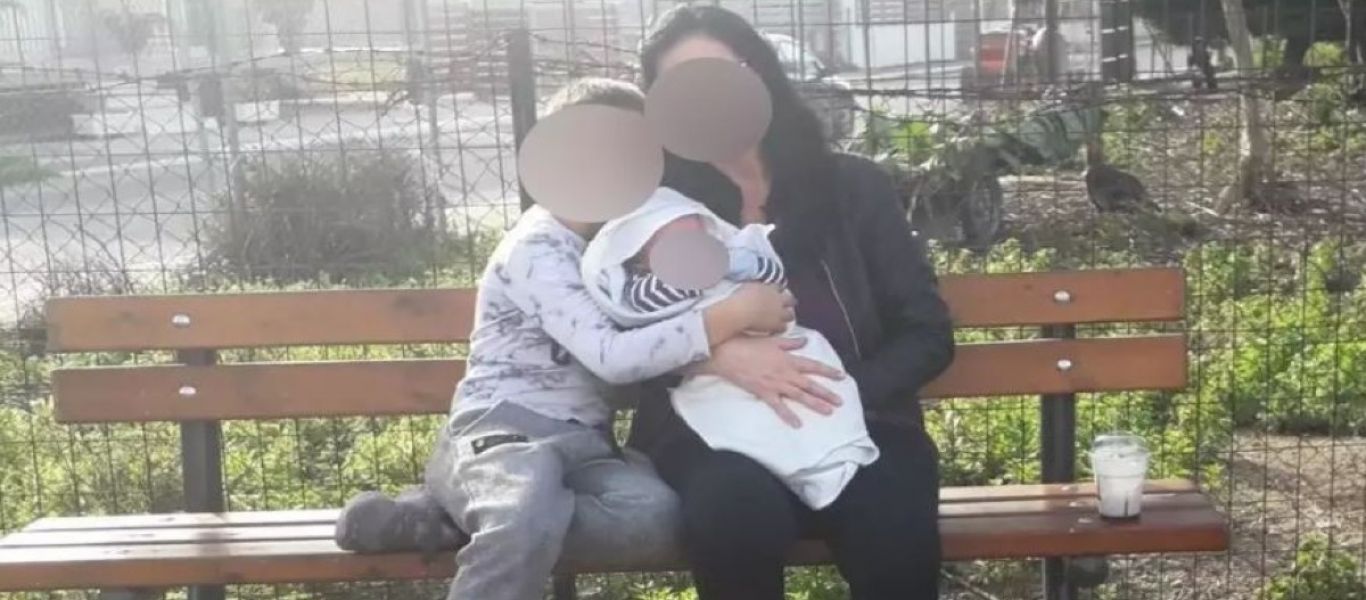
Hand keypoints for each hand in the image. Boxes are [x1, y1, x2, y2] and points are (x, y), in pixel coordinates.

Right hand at [703, 336, 845, 427]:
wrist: (728, 354)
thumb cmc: (748, 343)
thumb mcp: (772, 340)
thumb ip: (790, 342)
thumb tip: (805, 340)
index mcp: (788, 359)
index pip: (813, 366)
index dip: (828, 371)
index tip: (841, 376)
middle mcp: (786, 373)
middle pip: (810, 384)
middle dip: (827, 393)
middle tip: (840, 401)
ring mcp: (776, 384)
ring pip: (799, 396)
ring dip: (815, 404)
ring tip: (828, 412)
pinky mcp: (764, 393)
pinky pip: (779, 407)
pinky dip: (788, 416)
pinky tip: (798, 424)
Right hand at [728, 283, 793, 334]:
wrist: (741, 311)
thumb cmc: (741, 298)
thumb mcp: (748, 286)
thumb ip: (756, 287)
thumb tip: (756, 288)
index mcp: (771, 288)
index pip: (779, 287)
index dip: (779, 290)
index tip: (777, 292)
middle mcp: (778, 299)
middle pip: (790, 300)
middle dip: (789, 302)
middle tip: (786, 305)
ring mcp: (779, 312)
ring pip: (790, 315)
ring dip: (787, 316)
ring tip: (783, 319)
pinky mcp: (776, 324)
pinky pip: (783, 327)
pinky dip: (780, 328)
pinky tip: (775, 330)